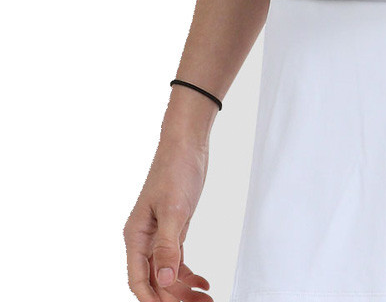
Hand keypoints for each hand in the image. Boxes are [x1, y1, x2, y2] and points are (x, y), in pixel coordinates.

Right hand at [123, 135, 212, 301]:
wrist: (187, 144)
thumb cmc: (176, 170)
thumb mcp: (174, 209)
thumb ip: (167, 246)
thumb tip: (162, 280)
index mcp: (136, 236)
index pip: (138, 279)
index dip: (152, 299)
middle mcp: (144, 239)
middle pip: (154, 280)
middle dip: (172, 298)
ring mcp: (159, 235)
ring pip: (166, 273)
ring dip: (183, 289)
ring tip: (204, 299)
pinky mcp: (173, 229)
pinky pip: (176, 259)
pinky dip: (188, 273)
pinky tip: (202, 282)